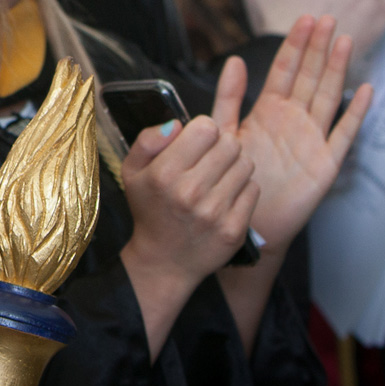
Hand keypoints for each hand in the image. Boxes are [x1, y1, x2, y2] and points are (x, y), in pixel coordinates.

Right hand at [119, 114, 257, 359]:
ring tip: (219, 176)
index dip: (202, 129)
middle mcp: (190, 191)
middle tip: (210, 158)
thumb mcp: (131, 171)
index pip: (206, 128)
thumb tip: (177, 124)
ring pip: (245, 164)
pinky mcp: (235, 229)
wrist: (164, 261)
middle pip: (230, 143)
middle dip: (221, 145)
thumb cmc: (149, 210)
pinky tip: (226, 195)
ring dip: (234, 165)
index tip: (196, 142)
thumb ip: (148, 140)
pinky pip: (253, 189)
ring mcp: (215, 212)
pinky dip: (243, 188)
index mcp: (164, 173)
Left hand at [212, 15, 371, 253]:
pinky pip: (343, 134)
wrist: (246, 220)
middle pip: (309, 76)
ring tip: (344, 41)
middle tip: (327, 18)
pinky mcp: (325, 163)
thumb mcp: (224, 130)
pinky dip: (355, 113)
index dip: (295, 45)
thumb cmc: (232, 177)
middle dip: (317, 47)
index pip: (285, 70)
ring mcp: (311, 139)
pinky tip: (365, 91)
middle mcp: (293, 120)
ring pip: (328, 96)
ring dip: (336, 70)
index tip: (303, 20)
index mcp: (268, 110)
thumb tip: (235, 60)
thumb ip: (228, 96)